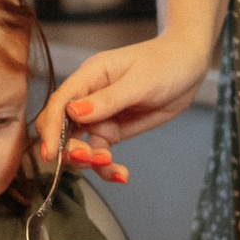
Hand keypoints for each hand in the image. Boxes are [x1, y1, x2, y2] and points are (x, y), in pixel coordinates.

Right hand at [35, 34, 211, 166]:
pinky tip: (122, 175)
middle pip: (62, 126)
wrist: (188, 67)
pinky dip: (107, 166)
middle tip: (88, 158)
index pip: (60, 102)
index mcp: (90, 76)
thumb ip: (108, 99)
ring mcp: (101, 115)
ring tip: (110, 164)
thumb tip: (72, 112)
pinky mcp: (114, 129)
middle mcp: (89, 96)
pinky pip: (101, 152)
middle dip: (68, 147)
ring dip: (89, 159)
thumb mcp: (140, 82)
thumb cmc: (165, 64)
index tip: (51, 153)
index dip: (51, 127)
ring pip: (80, 144)